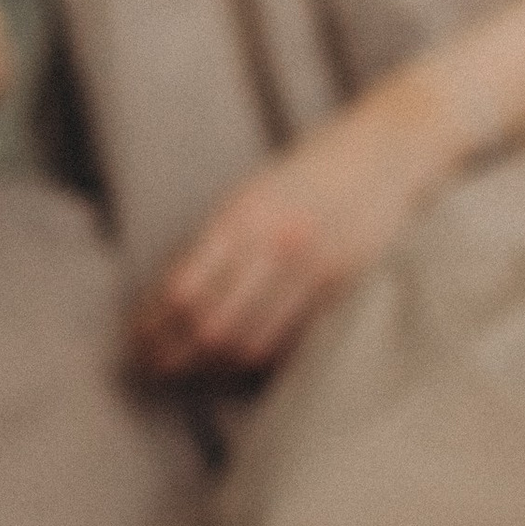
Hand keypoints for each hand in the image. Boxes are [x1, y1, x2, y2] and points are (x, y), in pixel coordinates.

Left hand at [125, 69, 463, 380]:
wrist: (386, 151)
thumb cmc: (311, 170)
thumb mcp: (255, 191)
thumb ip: (221, 239)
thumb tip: (171, 298)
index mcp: (245, 215)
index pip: (184, 289)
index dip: (154, 324)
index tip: (138, 340)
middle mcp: (278, 244)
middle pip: (212, 325)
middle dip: (175, 355)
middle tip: (153, 369)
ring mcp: (315, 269)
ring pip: (250, 342)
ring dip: (213, 367)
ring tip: (192, 374)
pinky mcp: (344, 287)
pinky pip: (291, 339)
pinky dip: (259, 358)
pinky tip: (239, 364)